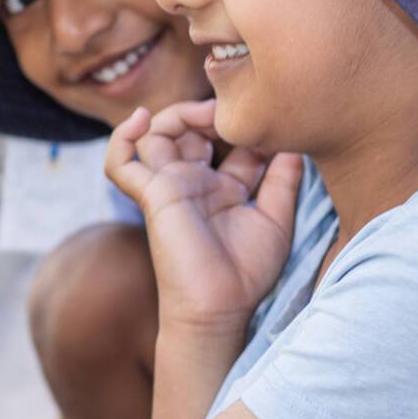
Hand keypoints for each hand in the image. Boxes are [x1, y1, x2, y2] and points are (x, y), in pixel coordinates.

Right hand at [105, 100, 302, 335]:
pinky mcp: (151, 194)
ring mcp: (170, 186)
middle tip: (234, 110)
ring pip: (155, 135)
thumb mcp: (277, 219)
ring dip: (176, 115)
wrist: (219, 309)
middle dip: (210, 112)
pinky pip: (120, 163)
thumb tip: (297, 143)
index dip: (244, 125)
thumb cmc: (245, 274)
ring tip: (204, 112)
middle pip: (189, 129)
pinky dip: (122, 137)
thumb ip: (285, 180)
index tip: (270, 119)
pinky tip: (141, 119)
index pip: (227, 141)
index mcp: (223, 187)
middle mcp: (194, 182)